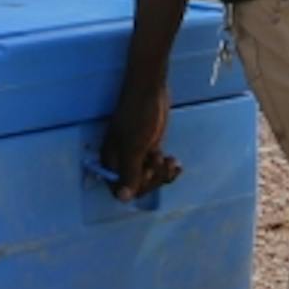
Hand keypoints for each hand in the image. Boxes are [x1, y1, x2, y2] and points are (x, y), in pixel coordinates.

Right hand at [96, 85, 179, 201]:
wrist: (150, 89)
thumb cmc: (139, 115)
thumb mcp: (134, 146)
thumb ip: (129, 173)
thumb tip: (123, 199)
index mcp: (111, 161)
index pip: (120, 190)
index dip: (136, 188)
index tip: (148, 174)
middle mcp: (121, 161)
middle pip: (137, 187)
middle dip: (153, 179)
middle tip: (160, 161)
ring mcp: (136, 155)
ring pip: (150, 178)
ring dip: (163, 175)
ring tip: (170, 160)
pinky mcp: (149, 148)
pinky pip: (157, 168)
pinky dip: (168, 168)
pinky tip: (177, 164)